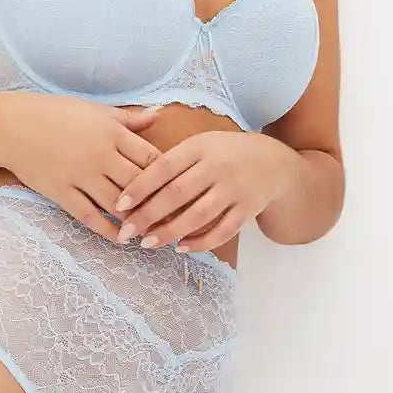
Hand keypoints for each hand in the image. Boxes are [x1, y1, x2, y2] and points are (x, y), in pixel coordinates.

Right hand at [0, 92, 163, 242]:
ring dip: (138, 221)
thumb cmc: (55, 114)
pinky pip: (90, 217)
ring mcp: (81, 175)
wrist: (11, 126)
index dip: (171, 176)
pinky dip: (108, 231)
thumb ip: (130, 118)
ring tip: (154, 234)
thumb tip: (161, 114)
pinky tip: (121, 239)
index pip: (153, 158)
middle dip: (161, 204)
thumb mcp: (96, 110)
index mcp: (113, 132)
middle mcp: (101, 155)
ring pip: (119, 205)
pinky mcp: (62, 192)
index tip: (184, 190)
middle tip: (178, 220)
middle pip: (141, 185)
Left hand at [111, 130, 295, 251]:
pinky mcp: (248, 209)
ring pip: (198, 216)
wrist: (273, 161)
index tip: (119, 205)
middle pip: (177, 194)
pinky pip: (222, 231)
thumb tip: (132, 183)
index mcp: (199, 147)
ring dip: (170, 232)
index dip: (140, 187)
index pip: (163, 167)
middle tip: (126, 232)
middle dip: (148, 215)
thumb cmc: (224, 153)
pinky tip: (181, 248)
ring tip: (148, 243)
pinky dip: (201, 242)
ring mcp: (234, 189)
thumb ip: (171, 160)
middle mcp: (217, 166)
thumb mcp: (200, 144)